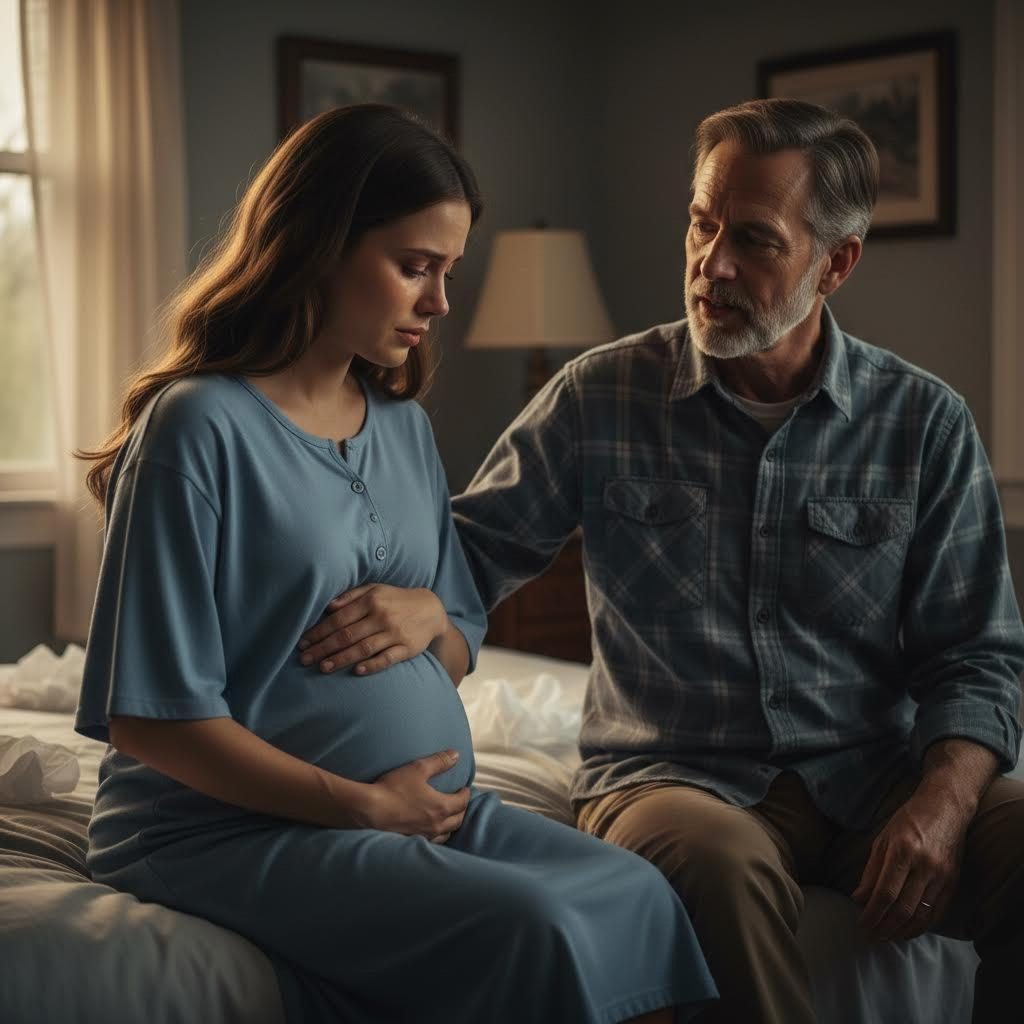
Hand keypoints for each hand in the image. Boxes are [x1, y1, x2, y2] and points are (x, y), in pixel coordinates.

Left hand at [298, 585, 446, 675]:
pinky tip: (356, 671)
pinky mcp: (407, 648)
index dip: (319, 631)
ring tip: (322, 667)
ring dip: (341, 659)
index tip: (303, 642)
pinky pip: (386, 658)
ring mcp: (395, 633)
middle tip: (304, 659)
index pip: (339, 619)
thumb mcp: (375, 590)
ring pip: (363, 648)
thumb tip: (328, 606)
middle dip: (323, 648)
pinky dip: (371, 665)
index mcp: (371, 601)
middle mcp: (382, 617)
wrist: (431, 610)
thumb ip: (351, 596)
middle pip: (347, 635)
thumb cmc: (396, 600)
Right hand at [363, 749, 469, 841]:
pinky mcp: (413, 841)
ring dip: (452, 824)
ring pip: (447, 833)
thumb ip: (439, 762)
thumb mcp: (418, 769)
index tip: (464, 789)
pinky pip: (434, 841)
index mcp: (441, 806)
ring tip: (449, 817)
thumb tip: (456, 755)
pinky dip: (439, 835)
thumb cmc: (394, 788)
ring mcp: (425, 835)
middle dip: (462, 810)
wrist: (370, 810)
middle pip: (458, 819)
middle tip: (460, 802)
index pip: (462, 802)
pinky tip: (432, 830)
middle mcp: (436, 824)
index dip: (465, 794)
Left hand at [851, 785, 968, 942]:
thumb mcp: (882, 838)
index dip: (872, 914)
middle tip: (871, 937)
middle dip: (884, 928)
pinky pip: (937, 912)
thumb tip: (858, 898)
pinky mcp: (953, 882)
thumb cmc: (908, 820)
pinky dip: (921, 926)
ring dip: (902, 932)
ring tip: (886, 938)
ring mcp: (941, 876)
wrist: (945, 808)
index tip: (861, 924)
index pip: (885, 893)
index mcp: (902, 851)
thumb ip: (871, 871)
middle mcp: (924, 866)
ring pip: (921, 916)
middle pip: (903, 909)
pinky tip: (907, 930)